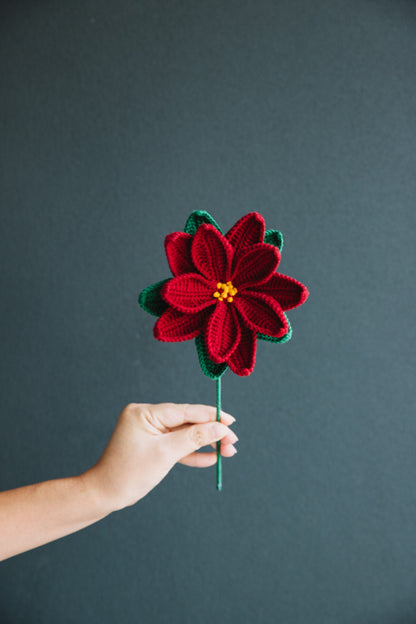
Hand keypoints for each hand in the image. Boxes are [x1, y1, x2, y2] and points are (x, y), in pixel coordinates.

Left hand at [84, 402, 236, 511]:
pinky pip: (177, 446)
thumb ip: (194, 438)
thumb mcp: (165, 454)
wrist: (105, 495)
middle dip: (211, 432)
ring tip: (228, 451)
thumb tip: (220, 427)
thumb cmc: (129, 473)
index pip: (185, 411)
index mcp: (145, 412)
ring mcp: (150, 431)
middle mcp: (148, 417)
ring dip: (206, 443)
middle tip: (233, 442)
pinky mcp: (153, 445)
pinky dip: (193, 453)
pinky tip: (211, 458)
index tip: (231, 422)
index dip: (210, 416)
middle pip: (188, 422)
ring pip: (185, 435)